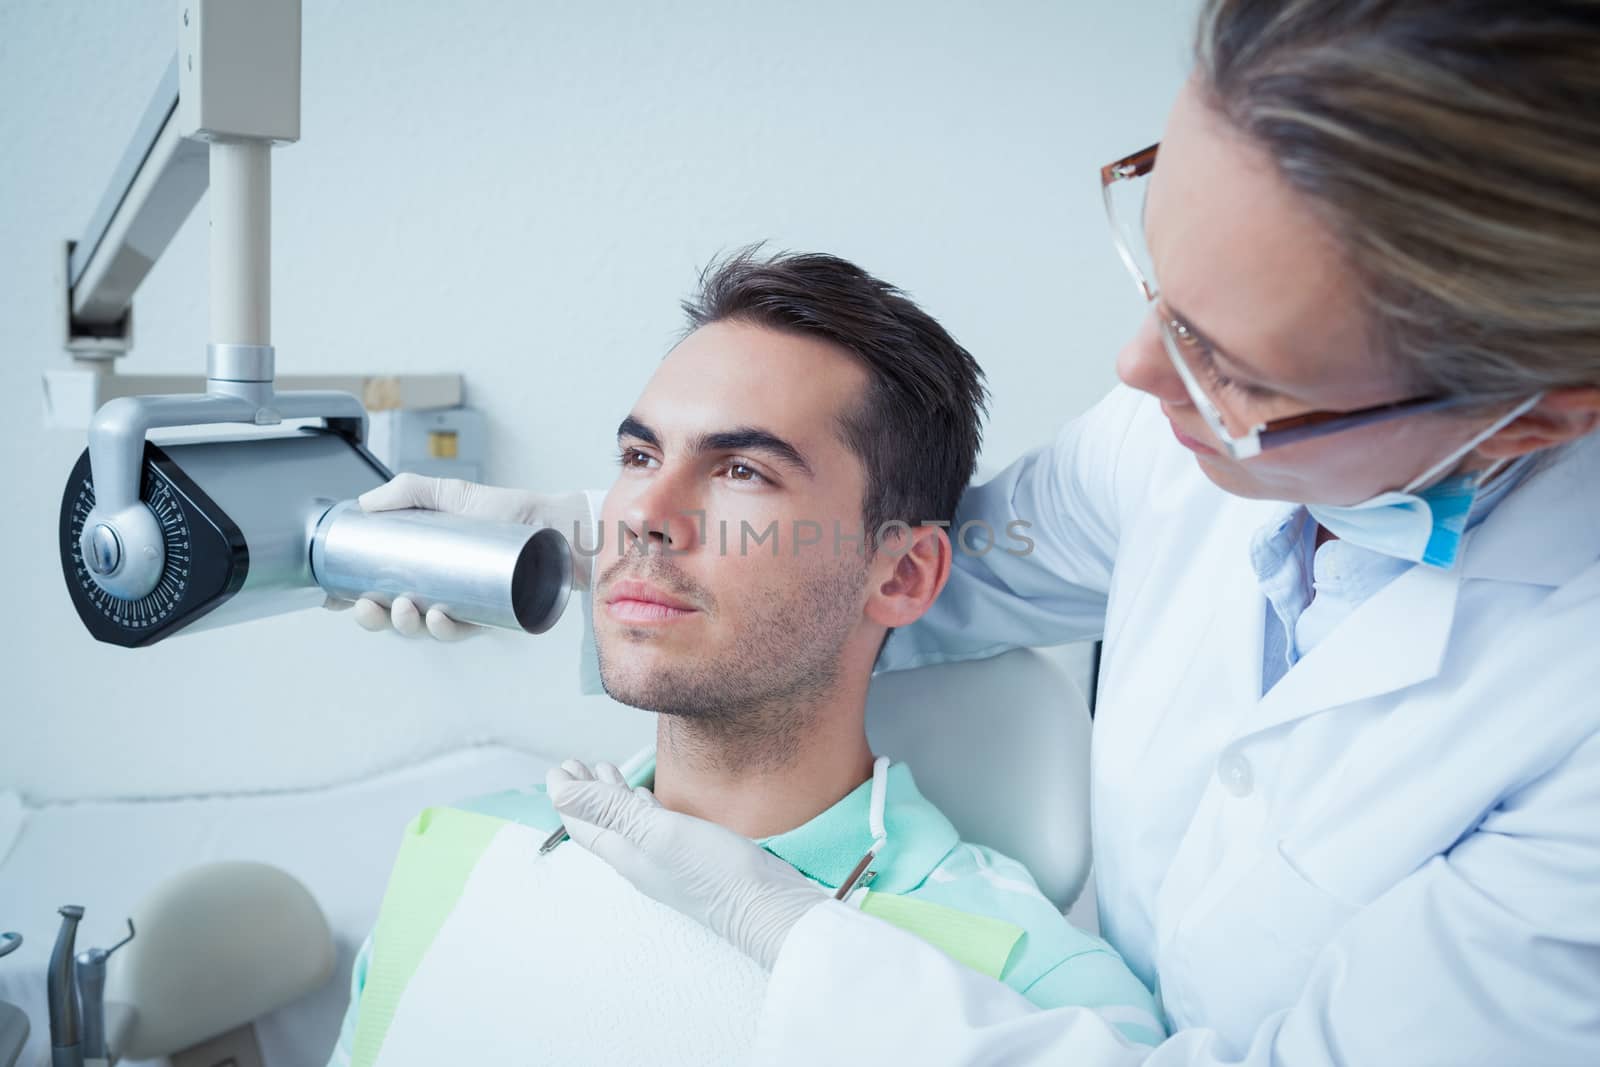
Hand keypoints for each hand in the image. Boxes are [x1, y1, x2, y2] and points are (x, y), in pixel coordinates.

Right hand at [321, 473, 594, 639]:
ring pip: (422, 629)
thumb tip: (365, 504)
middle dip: (373, 618)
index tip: (332, 599)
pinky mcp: (489, 616)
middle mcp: (438, 589)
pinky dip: (445, 628)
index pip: (376, 587)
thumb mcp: (452, 493)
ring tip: (403, 607)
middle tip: (369, 607)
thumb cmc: (507, 510)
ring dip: (405, 625)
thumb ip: (409, 490)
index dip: (350, 598)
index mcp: (422, 566)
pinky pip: (461, 631)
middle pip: (392, 616)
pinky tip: (439, 617)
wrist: (556, 523)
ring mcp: (462, 605)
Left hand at [547, 760, 828, 969]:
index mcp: (625, 853)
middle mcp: (639, 857)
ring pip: (626, 821)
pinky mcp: (687, 853)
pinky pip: (652, 825)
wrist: (763, 906)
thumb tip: (559, 793)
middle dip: (585, 792)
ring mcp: (664, 856)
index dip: (569, 795)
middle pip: (602, 821)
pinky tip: (647, 797)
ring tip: (604, 771)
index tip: (560, 768)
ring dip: (611, 796)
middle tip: (576, 763)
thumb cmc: (712, 871)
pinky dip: (641, 805)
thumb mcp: (658, 833)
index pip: (584, 823)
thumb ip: (611, 811)